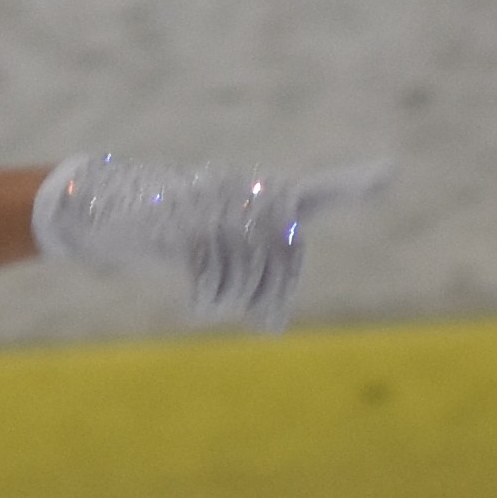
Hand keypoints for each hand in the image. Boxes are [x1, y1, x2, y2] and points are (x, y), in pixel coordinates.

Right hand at [30, 153, 391, 331]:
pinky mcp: (181, 226)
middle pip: (282, 256)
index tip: (390, 173)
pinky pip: (210, 277)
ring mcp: (213, 207)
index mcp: (260, 194)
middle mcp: (243, 193)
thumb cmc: (169, 236)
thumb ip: (255, 276)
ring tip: (214, 303)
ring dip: (234, 301)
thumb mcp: (216, 252)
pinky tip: (198, 303)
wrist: (107, 209)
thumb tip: (273, 324)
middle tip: (263, 322)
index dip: (352, 184)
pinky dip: (207, 301)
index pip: (316, 192)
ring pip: (247, 271)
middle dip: (274, 297)